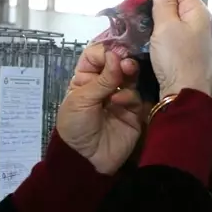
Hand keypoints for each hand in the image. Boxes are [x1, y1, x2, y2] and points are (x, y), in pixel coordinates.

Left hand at [56, 43, 143, 174]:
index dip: (105, 52)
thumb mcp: (81, 100)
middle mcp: (104, 85)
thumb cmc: (75, 126)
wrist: (85, 160)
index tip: (112, 53)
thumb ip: (102, 78)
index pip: (97, 55)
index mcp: (86, 79)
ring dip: (128, 72)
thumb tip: (116, 55)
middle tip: (125, 62)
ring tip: (126, 72)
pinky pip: (136, 96)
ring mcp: (120, 98)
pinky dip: (129, 95)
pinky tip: (118, 101)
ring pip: (130, 77)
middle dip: (121, 59)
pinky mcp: (134, 112)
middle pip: (117, 63)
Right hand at [118, 0, 211, 96]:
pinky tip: (138, 28)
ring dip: (148, 10)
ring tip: (128, 12)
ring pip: (169, 14)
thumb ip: (164, 2)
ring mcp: (192, 35)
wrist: (185, 94)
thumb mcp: (167, 27)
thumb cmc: (177, 59)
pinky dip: (153, 25)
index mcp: (197, 11)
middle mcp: (198, 20)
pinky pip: (168, 29)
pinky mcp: (184, 48)